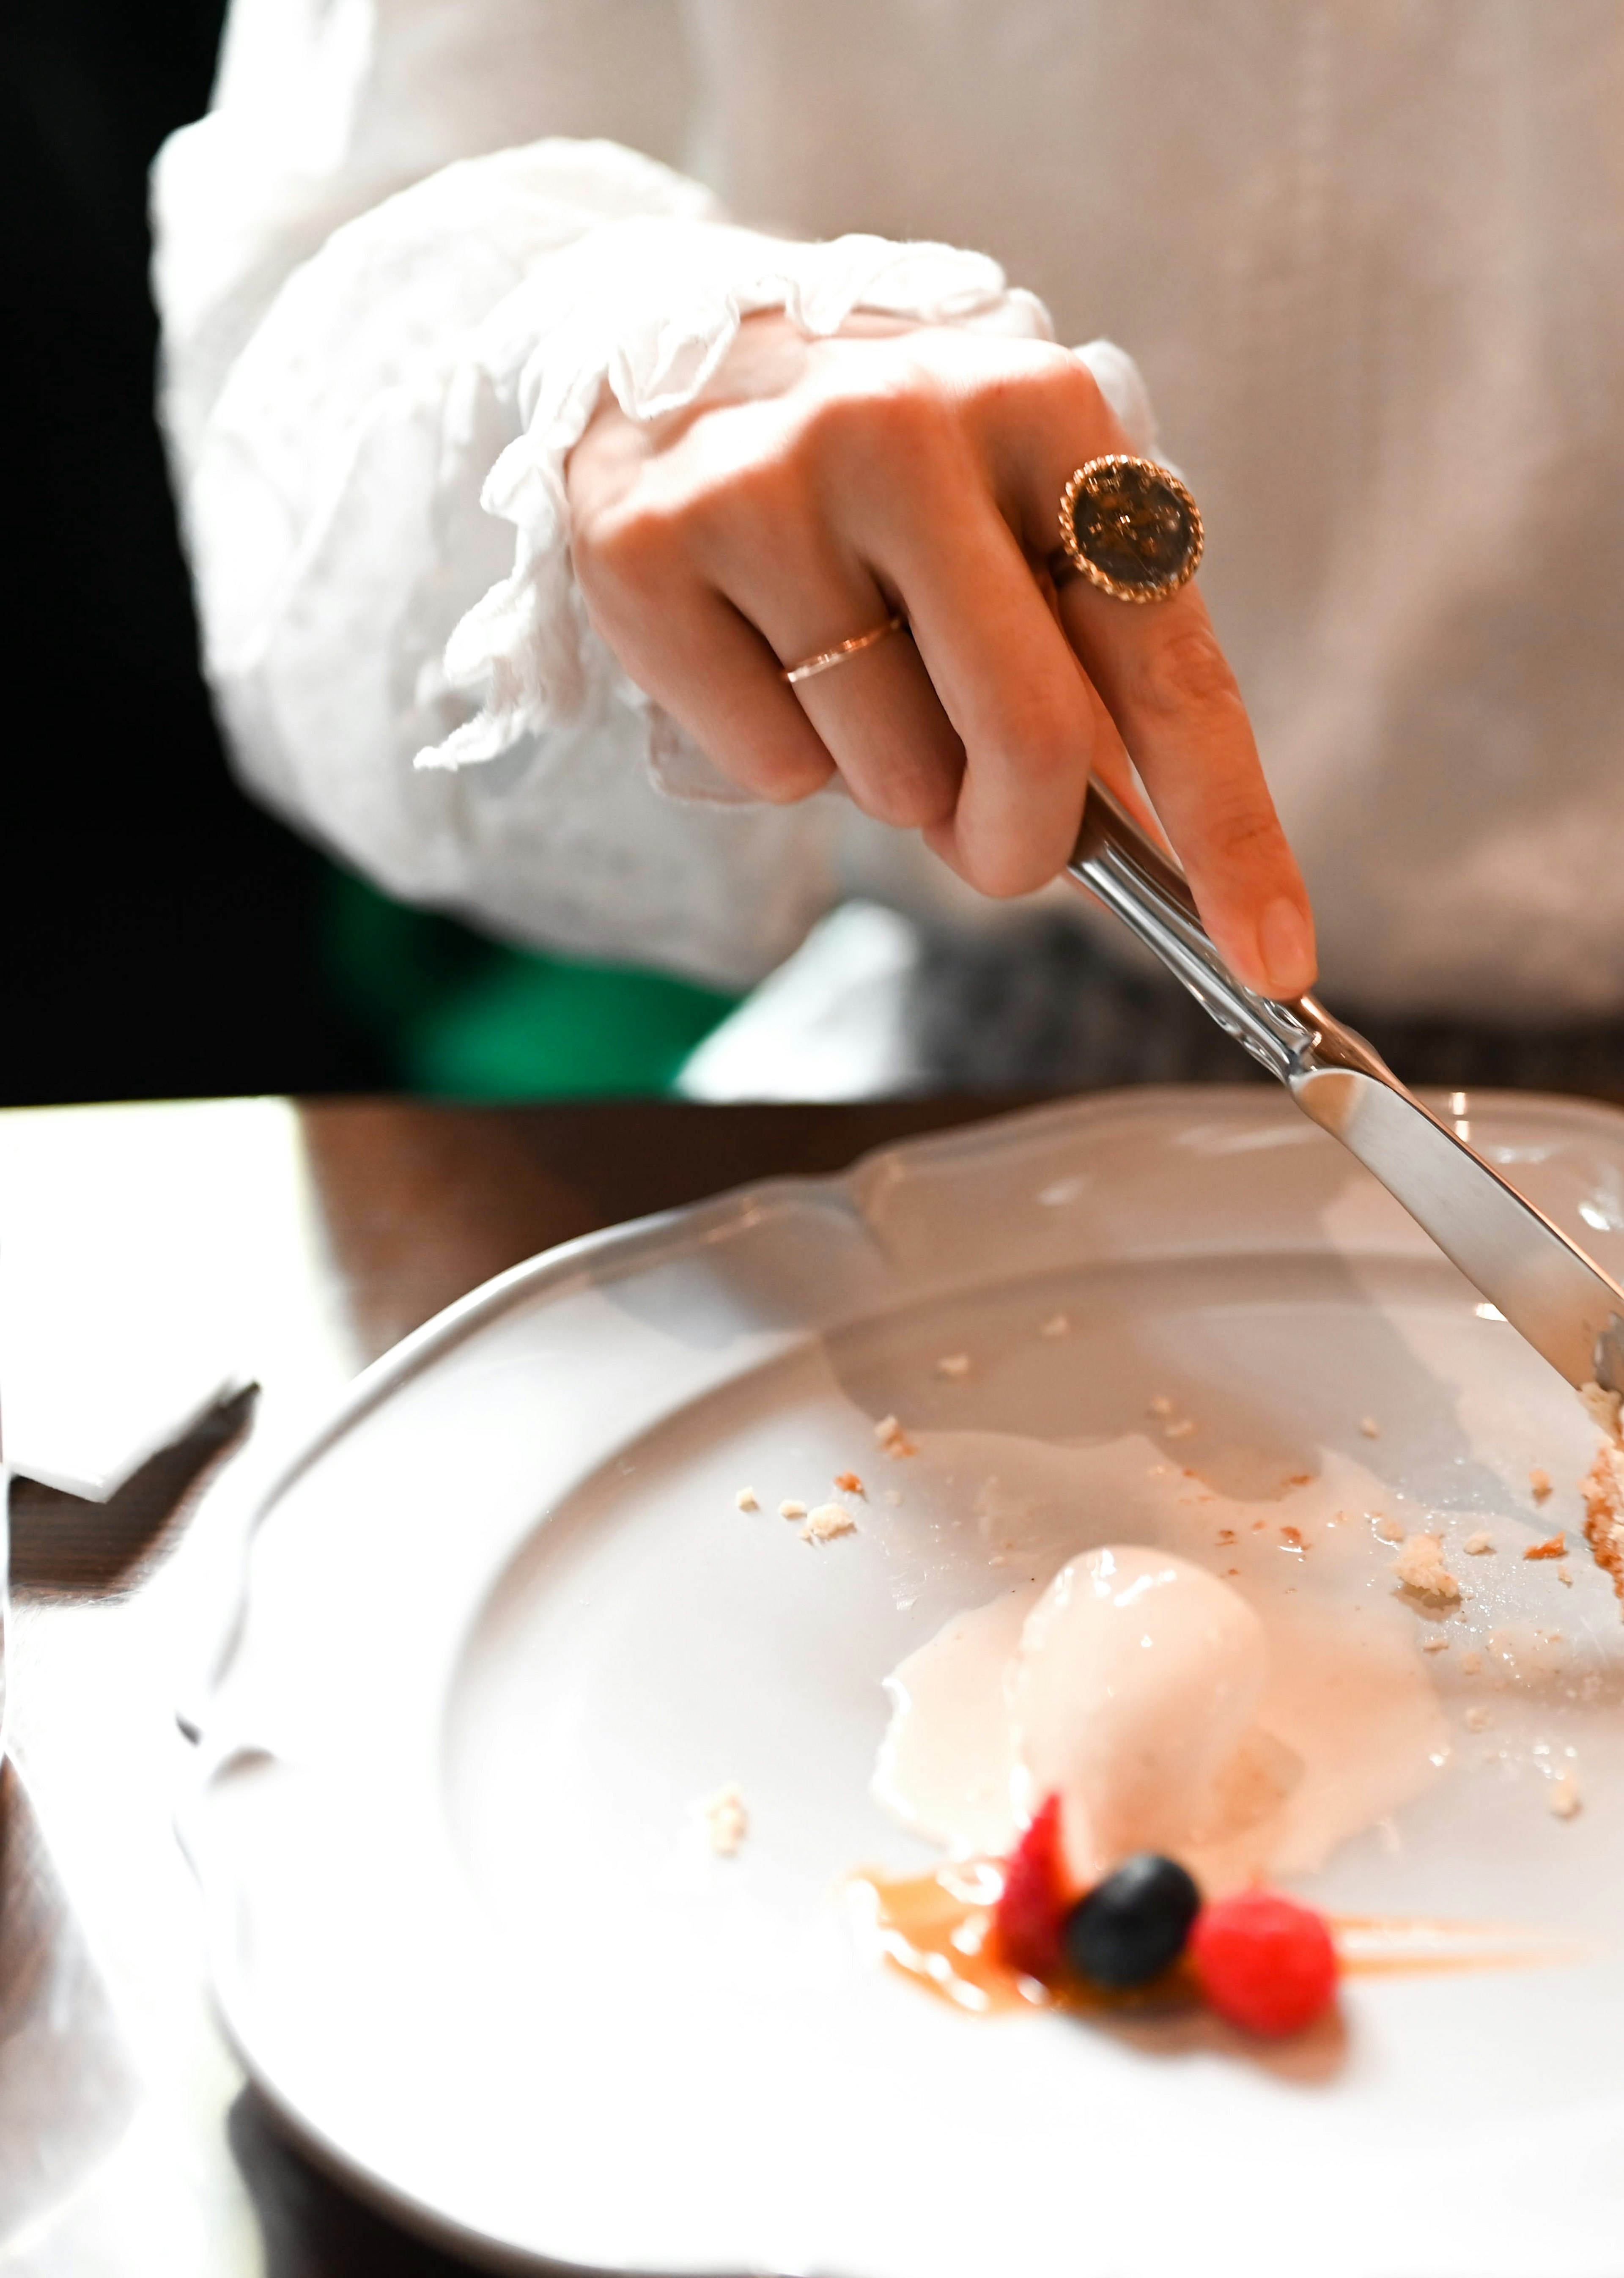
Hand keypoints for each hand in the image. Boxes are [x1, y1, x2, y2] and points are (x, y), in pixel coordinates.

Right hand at [566, 314, 1316, 997]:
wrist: (663, 363)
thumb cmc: (881, 487)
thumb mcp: (1010, 533)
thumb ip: (1085, 671)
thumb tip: (1138, 847)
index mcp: (1047, 412)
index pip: (1168, 661)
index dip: (1232, 828)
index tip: (1273, 959)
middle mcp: (912, 425)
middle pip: (1032, 738)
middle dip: (1026, 844)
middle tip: (1000, 854)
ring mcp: (774, 481)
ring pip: (891, 774)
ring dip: (890, 785)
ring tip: (847, 681)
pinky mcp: (655, 551)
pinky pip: (772, 770)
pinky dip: (783, 763)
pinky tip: (759, 660)